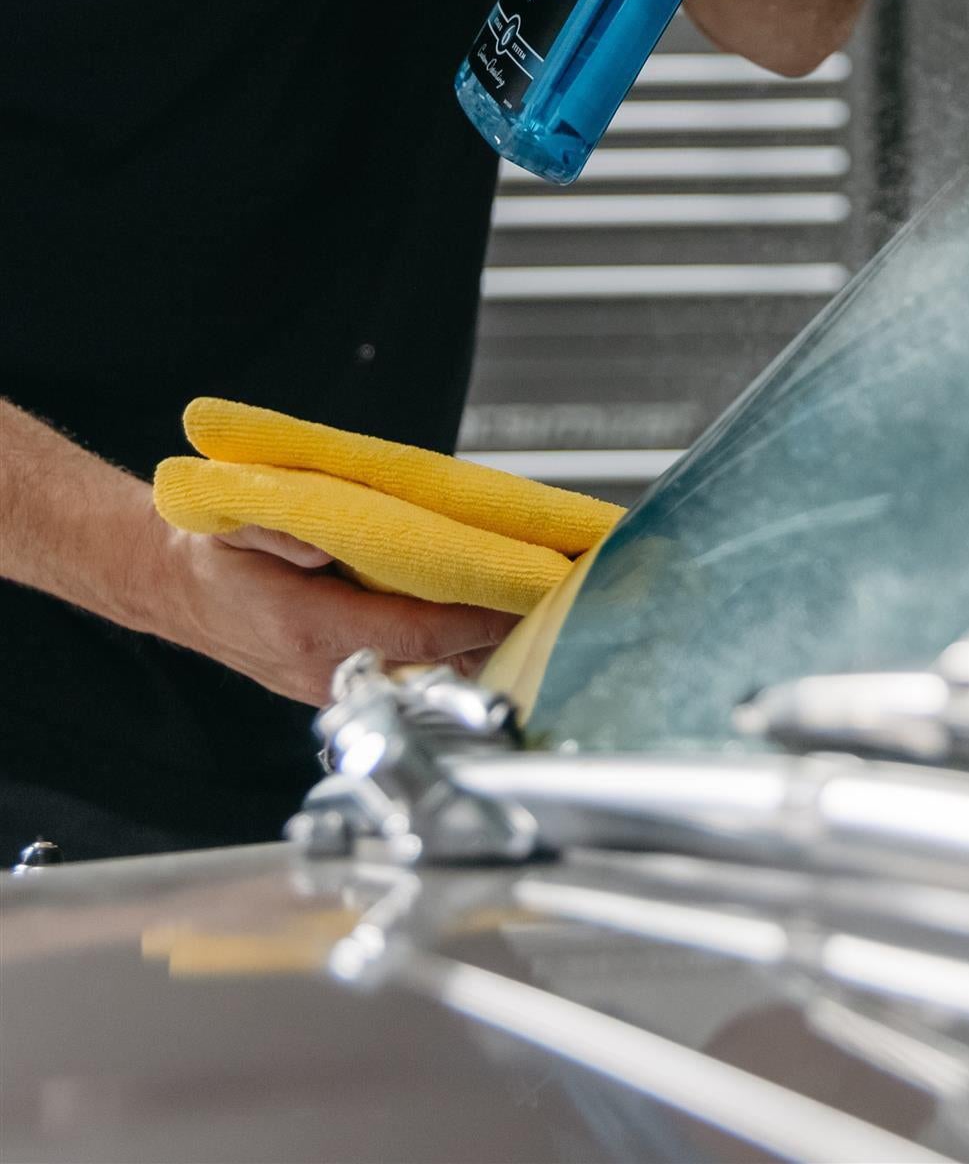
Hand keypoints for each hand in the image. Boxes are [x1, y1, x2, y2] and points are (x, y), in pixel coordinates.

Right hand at [157, 525, 515, 706]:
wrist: (174, 587)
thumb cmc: (211, 551)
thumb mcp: (232, 524)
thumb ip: (279, 531)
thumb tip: (323, 541)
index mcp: (306, 628)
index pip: (413, 633)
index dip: (474, 619)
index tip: (523, 595)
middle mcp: (325, 668)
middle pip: (434, 662)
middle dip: (496, 635)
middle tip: (554, 600)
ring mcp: (334, 683)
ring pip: (427, 674)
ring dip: (483, 647)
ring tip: (543, 610)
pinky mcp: (342, 682)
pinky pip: (410, 672)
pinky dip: (455, 652)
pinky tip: (496, 625)